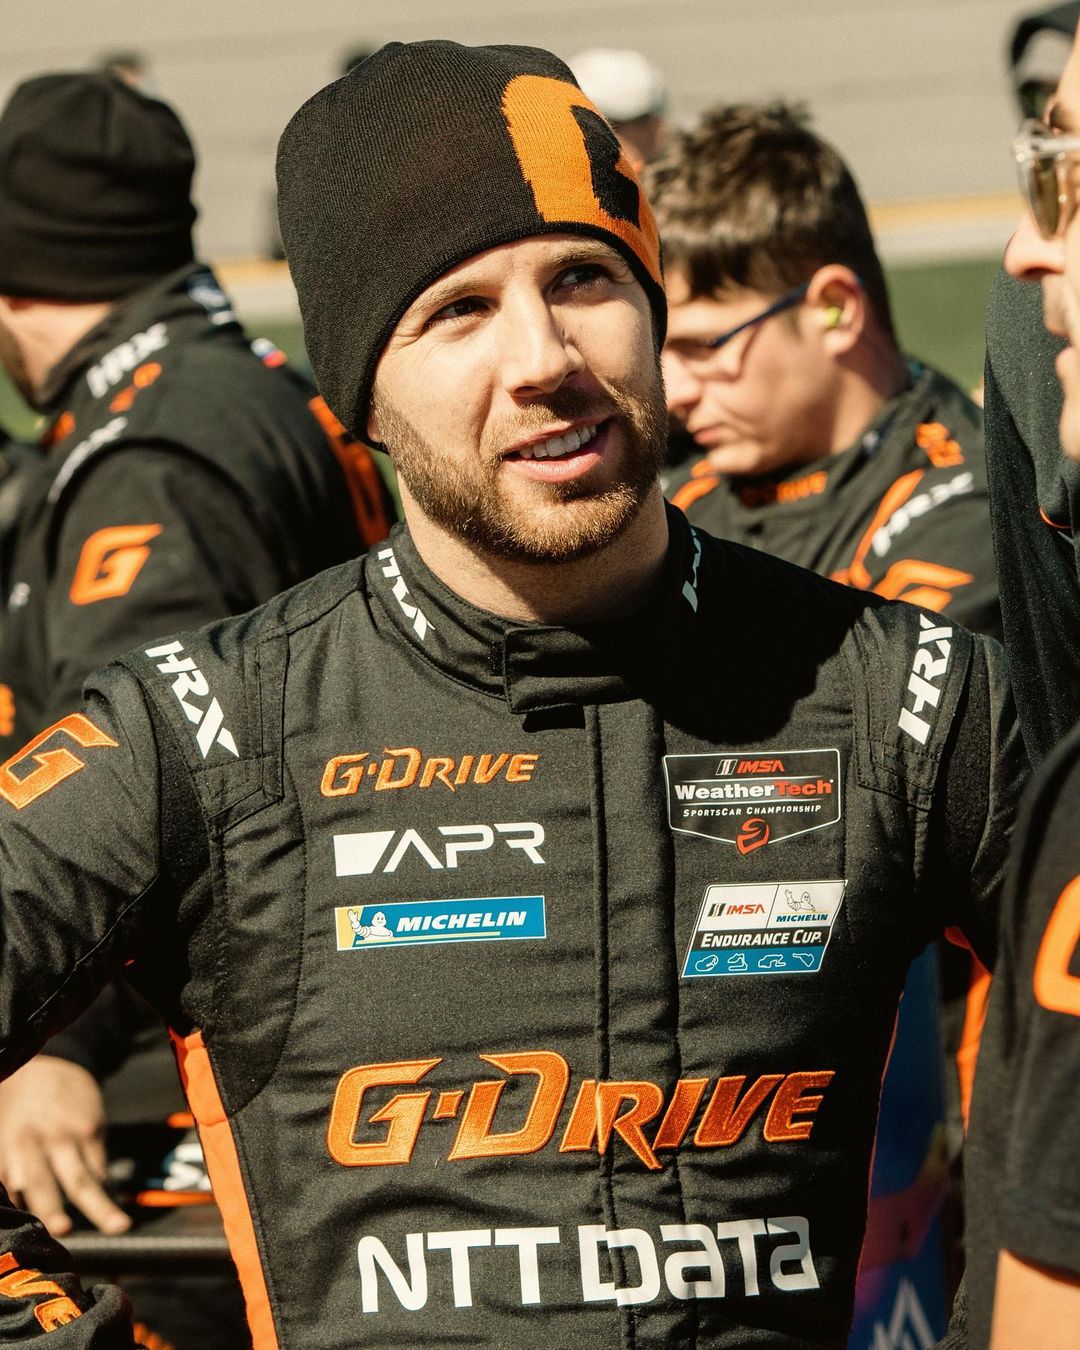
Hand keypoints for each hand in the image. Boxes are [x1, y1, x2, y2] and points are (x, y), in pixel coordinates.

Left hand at [0, 1056, 129, 1235]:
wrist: (51, 1064)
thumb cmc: (18, 1109)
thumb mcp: (2, 1135)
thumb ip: (8, 1170)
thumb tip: (15, 1207)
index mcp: (11, 1146)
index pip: (14, 1184)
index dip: (20, 1207)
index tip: (26, 1234)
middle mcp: (40, 1142)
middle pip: (47, 1182)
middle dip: (54, 1208)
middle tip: (63, 1232)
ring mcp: (69, 1135)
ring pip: (86, 1177)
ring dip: (102, 1205)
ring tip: (120, 1226)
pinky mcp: (93, 1128)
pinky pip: (100, 1165)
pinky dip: (103, 1186)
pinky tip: (110, 1202)